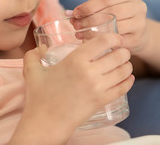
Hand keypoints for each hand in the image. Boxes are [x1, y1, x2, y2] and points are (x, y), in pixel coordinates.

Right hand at [13, 33, 133, 143]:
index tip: (114, 39)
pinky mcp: (102, 101)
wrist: (45, 123)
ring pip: (123, 71)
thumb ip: (33, 55)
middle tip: (120, 51)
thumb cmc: (39, 96)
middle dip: (123, 51)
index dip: (114, 37)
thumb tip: (40, 48)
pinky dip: (128, 81)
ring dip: (126, 65)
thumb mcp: (32, 71)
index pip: (104, 41)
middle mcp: (90, 72)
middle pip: (118, 55)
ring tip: (123, 64)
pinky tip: (127, 78)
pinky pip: (123, 88)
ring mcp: (98, 88)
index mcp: (75, 60)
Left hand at [72, 0, 148, 53]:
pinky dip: (102, 41)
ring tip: (80, 34)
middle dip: (89, 20)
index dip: (88, 6)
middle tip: (76, 26)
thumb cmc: (117, 17)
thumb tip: (68, 13)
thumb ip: (89, 9)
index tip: (75, 13)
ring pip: (113, 27)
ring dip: (93, 32)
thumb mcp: (106, 8)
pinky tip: (90, 42)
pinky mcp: (137, 38)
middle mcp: (138, 6)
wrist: (137, 33)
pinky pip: (116, 40)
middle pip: (110, 12)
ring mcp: (140, 23)